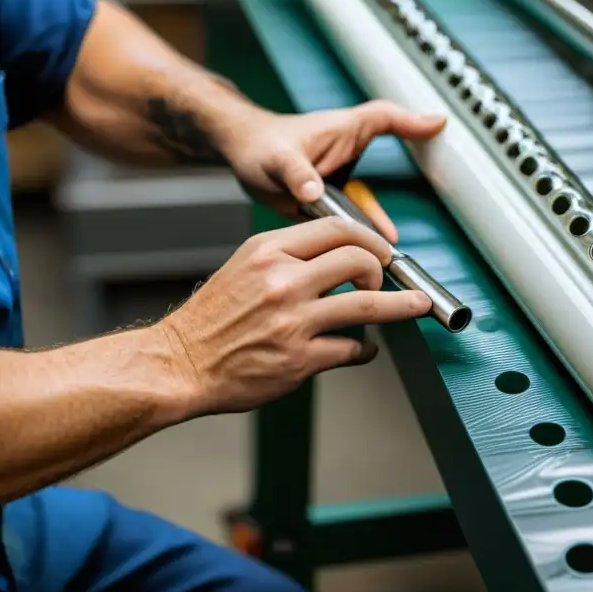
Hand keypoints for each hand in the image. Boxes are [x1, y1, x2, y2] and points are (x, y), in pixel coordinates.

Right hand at [157, 217, 431, 416]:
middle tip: (384, 283)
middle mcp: (283, 280)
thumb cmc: (213, 318)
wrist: (178, 363)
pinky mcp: (299, 359)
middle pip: (360, 260)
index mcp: (270, 250)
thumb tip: (341, 255)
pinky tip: (363, 349)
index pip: (338, 228)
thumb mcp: (246, 266)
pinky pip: (353, 349)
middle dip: (383, 272)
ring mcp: (293, 321)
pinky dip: (365, 349)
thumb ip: (291, 255)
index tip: (383, 251)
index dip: (371, 239)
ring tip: (415, 307)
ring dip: (401, 307)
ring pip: (369, 305)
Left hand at [223, 100, 445, 242]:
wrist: (242, 156)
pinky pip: (357, 215)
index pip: (384, 118)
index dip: (413, 121)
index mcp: (342, 131)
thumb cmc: (259, 146)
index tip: (439, 124)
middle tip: (443, 187)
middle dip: (417, 173)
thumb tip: (312, 195)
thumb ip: (297, 175)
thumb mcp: (277, 159)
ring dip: (382, 219)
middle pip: (394, 157)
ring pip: (372, 198)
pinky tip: (377, 248)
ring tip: (394, 245)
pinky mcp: (333, 197)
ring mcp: (343, 175)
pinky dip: (368, 230)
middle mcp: (349, 150)